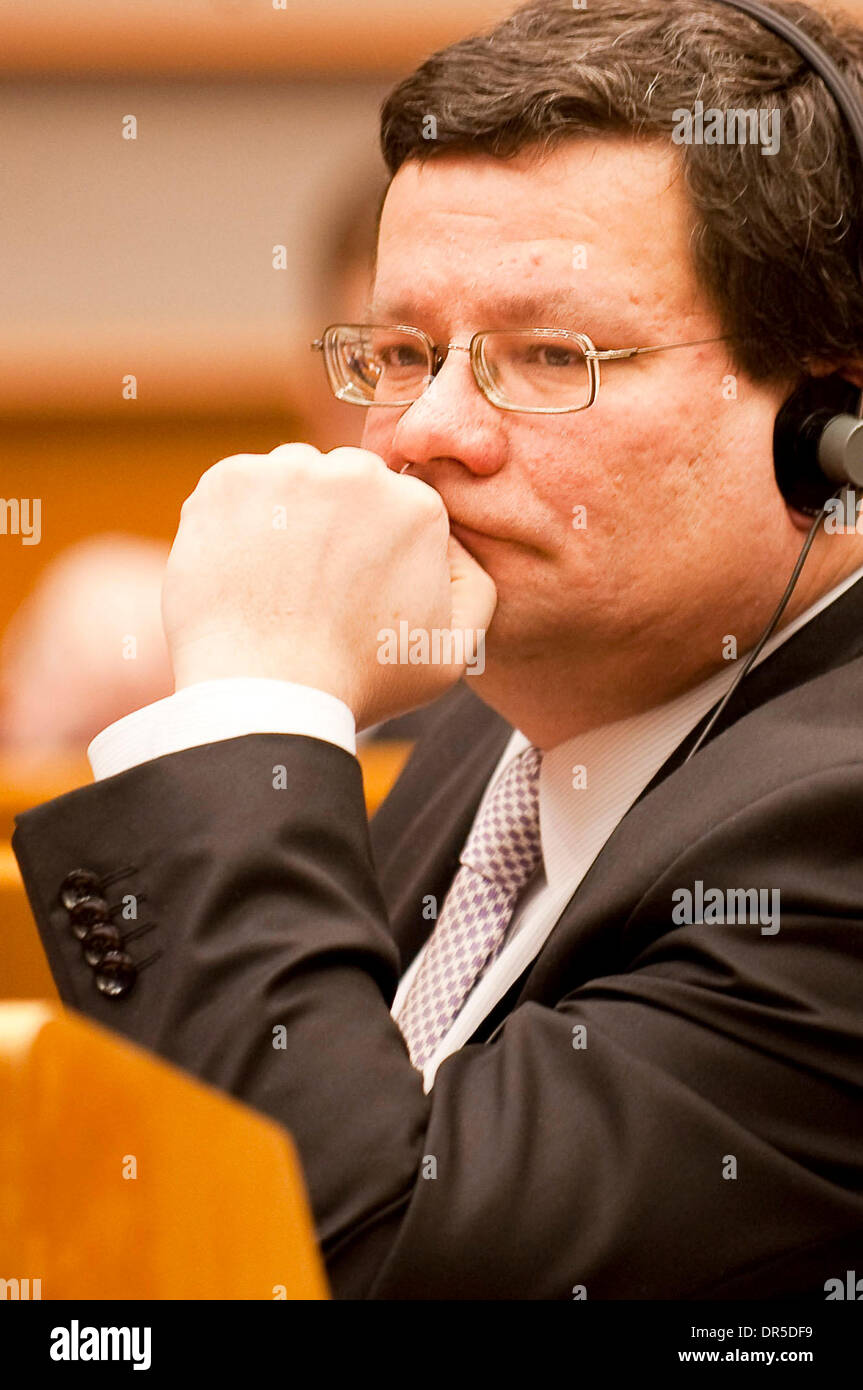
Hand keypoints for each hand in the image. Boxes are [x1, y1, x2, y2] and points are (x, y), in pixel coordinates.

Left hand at [162, 443, 496, 728]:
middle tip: (313, 584)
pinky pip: (239, 486)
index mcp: (417, 506)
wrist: (268, 695)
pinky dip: (237, 519)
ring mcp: (289, 471)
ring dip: (287, 511)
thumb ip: (473, 586)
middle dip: (333, 518)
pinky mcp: (230, 480)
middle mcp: (357, 473)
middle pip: (346, 479)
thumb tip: (451, 541)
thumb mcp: (450, 652)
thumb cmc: (359, 682)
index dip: (374, 545)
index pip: (395, 501)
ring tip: (276, 579)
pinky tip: (243, 570)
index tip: (353, 589)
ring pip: (291, 476)